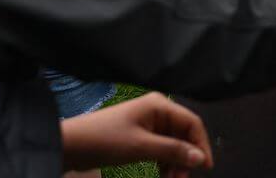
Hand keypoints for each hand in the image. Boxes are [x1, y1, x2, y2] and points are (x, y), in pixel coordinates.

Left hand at [60, 91, 211, 176]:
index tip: (205, 168)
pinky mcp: (139, 137)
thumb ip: (172, 151)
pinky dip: (164, 163)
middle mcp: (157, 112)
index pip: (192, 122)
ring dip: (175, 163)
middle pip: (183, 135)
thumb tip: (200, 158)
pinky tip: (164, 176)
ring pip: (172, 145)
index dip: (201, 144)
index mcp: (160, 106)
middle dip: (186, 157)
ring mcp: (148, 124)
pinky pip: (160, 150)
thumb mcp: (141, 147)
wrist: (70, 145)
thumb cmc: (106, 140)